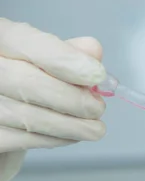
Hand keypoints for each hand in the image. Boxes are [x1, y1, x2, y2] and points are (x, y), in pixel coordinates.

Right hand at [0, 18, 106, 180]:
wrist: (2, 116)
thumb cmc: (22, 82)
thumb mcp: (40, 59)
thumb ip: (65, 51)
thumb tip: (93, 50)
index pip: (24, 41)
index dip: (64, 59)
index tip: (97, 74)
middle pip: (27, 83)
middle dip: (73, 100)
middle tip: (98, 108)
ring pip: (28, 117)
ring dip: (71, 125)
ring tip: (95, 128)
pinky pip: (23, 139)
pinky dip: (56, 139)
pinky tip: (72, 135)